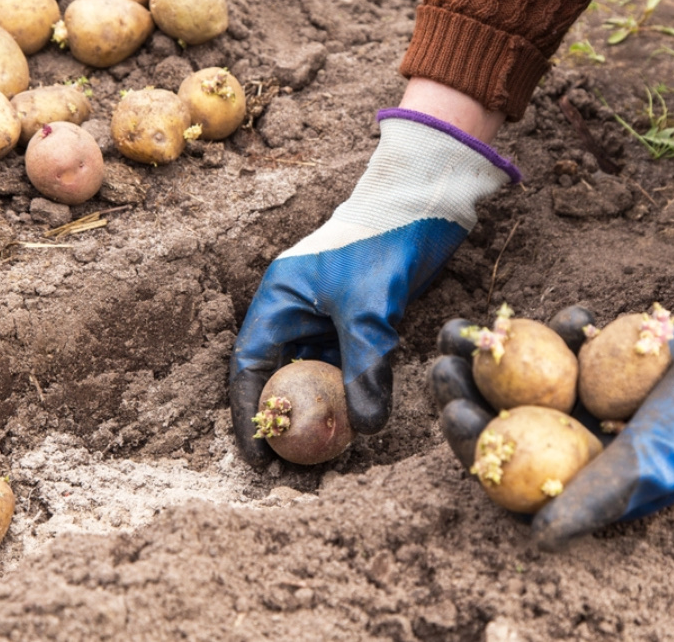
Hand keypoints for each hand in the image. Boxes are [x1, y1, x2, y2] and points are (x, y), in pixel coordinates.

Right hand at [230, 108, 518, 465]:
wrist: (423, 203)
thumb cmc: (384, 243)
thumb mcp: (370, 310)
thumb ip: (365, 368)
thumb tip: (367, 429)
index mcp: (277, 300)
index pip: (250, 369)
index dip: (249, 415)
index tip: (259, 457)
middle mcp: (293, 310)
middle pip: (278, 378)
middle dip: (283, 424)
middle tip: (293, 470)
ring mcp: (324, 316)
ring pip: (312, 376)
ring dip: (317, 415)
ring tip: (324, 459)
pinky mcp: (356, 321)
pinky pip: (343, 367)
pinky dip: (346, 396)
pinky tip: (357, 426)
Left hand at [435, 266, 673, 548]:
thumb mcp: (655, 459)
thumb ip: (597, 496)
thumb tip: (537, 538)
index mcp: (584, 478)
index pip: (513, 473)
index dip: (474, 447)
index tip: (454, 413)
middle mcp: (576, 442)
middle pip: (502, 422)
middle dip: (465, 393)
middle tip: (440, 362)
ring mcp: (582, 399)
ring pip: (515, 381)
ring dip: (488, 357)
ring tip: (462, 330)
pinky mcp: (593, 361)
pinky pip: (553, 346)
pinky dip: (546, 329)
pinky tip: (556, 315)